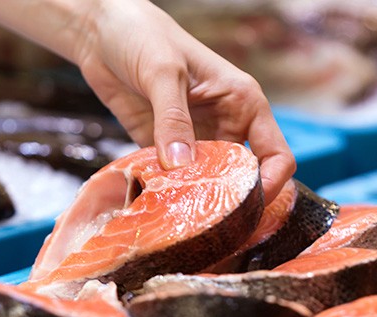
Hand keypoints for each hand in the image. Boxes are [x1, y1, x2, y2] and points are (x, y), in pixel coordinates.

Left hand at [72, 0, 295, 201]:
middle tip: (211, 224)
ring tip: (181, 218)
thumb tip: (180, 166)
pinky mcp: (163, 150)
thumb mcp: (162, 72)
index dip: (271, 184)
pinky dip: (166, 193)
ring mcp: (194, 141)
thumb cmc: (142, 36)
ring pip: (208, 185)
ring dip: (196, 201)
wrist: (101, 32)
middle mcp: (225, 126)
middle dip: (230, 202)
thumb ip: (173, 119)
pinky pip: (173, 181)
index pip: (275, 154)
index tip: (249, 206)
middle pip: (244, 178)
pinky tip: (154, 202)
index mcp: (242, 103)